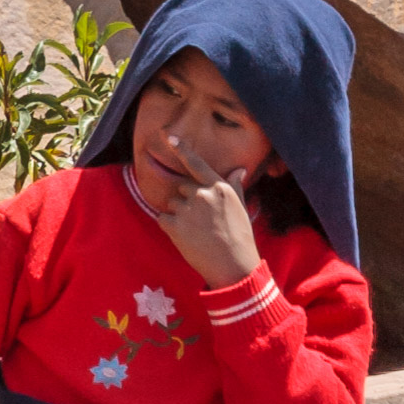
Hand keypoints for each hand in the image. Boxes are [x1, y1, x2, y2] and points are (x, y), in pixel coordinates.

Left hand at [155, 135, 262, 289]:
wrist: (232, 266)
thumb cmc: (239, 237)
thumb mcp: (241, 208)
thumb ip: (234, 186)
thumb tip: (238, 169)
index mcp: (219, 187)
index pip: (197, 163)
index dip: (182, 149)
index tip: (168, 137)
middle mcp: (201, 193)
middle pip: (182, 186)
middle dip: (186, 198)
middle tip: (199, 219)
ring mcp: (187, 209)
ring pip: (172, 202)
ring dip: (177, 213)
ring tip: (194, 230)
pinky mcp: (174, 225)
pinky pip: (162, 218)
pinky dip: (169, 226)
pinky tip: (183, 237)